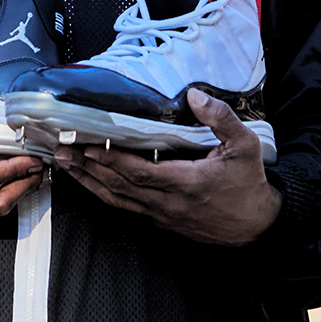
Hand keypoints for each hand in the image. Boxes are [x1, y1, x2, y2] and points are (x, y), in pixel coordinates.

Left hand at [53, 91, 280, 245]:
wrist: (259, 226)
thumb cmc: (249, 184)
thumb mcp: (245, 145)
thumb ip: (220, 118)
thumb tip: (195, 95)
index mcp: (186, 183)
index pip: (139, 173)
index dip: (111, 161)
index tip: (87, 147)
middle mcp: (168, 203)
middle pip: (119, 188)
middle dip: (87, 170)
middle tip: (61, 154)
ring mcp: (163, 216)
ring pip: (118, 202)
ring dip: (90, 184)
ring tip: (66, 169)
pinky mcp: (163, 223)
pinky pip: (128, 209)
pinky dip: (106, 196)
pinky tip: (93, 185)